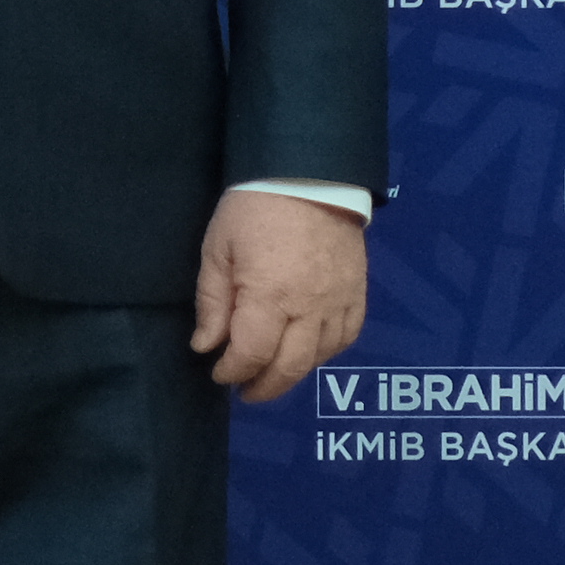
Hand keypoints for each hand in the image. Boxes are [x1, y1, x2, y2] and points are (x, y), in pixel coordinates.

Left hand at [190, 191, 364, 402]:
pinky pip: (345, 339)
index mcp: (270, 294)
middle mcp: (309, 307)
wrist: (310, 175)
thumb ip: (212, 301)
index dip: (231, 371)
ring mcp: (338, 303)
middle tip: (244, 389)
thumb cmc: (254, 208)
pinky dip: (324, 353)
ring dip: (292, 373)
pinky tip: (306, 351)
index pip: (251, 354)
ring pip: (318, 359)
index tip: (218, 371)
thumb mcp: (218, 247)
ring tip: (271, 371)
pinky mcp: (358, 295)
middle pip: (289, 368)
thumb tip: (206, 346)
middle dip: (262, 387)